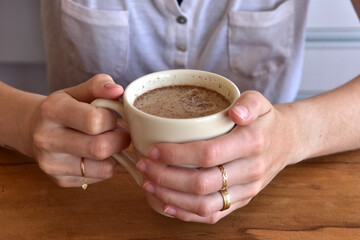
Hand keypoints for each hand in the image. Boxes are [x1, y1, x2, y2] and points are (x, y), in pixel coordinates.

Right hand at [28, 74, 129, 186]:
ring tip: (109, 142)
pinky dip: (107, 166)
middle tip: (120, 132)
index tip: (113, 116)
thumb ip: (98, 86)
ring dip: (116, 155)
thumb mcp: (77, 92)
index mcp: (52, 111)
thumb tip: (118, 90)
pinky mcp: (61, 180)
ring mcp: (52, 164)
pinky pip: (101, 177)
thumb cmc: (63, 109)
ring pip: (104, 168)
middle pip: (100, 148)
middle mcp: (47, 140)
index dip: (112, 119)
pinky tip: (98, 155)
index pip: (95, 120)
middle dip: (120, 139)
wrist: (32, 130)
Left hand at [136, 91, 298, 222]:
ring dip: (171, 197)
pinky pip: (214, 215)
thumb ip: (249, 103)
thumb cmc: (265, 121)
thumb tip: (234, 111)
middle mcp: (250, 170)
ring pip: (204, 204)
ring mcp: (246, 190)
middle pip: (201, 183)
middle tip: (143, 166)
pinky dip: (187, 214)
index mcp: (252, 143)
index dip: (176, 154)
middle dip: (165, 177)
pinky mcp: (242, 201)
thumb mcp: (261, 102)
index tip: (153, 149)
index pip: (208, 153)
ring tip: (148, 184)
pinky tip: (167, 205)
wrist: (286, 142)